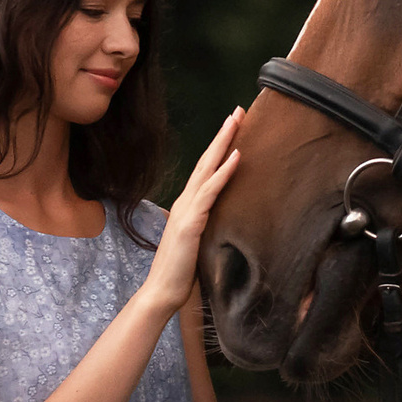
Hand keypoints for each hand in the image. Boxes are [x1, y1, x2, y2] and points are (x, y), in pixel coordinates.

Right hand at [142, 107, 244, 310]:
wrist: (163, 292)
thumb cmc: (182, 271)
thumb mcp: (200, 242)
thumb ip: (208, 225)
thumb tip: (224, 219)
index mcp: (190, 206)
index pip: (207, 170)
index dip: (221, 147)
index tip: (235, 126)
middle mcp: (186, 202)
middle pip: (206, 161)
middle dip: (223, 134)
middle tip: (239, 110)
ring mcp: (187, 211)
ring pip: (207, 169)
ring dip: (224, 144)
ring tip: (237, 121)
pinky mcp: (190, 224)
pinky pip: (209, 193)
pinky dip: (223, 173)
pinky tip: (236, 157)